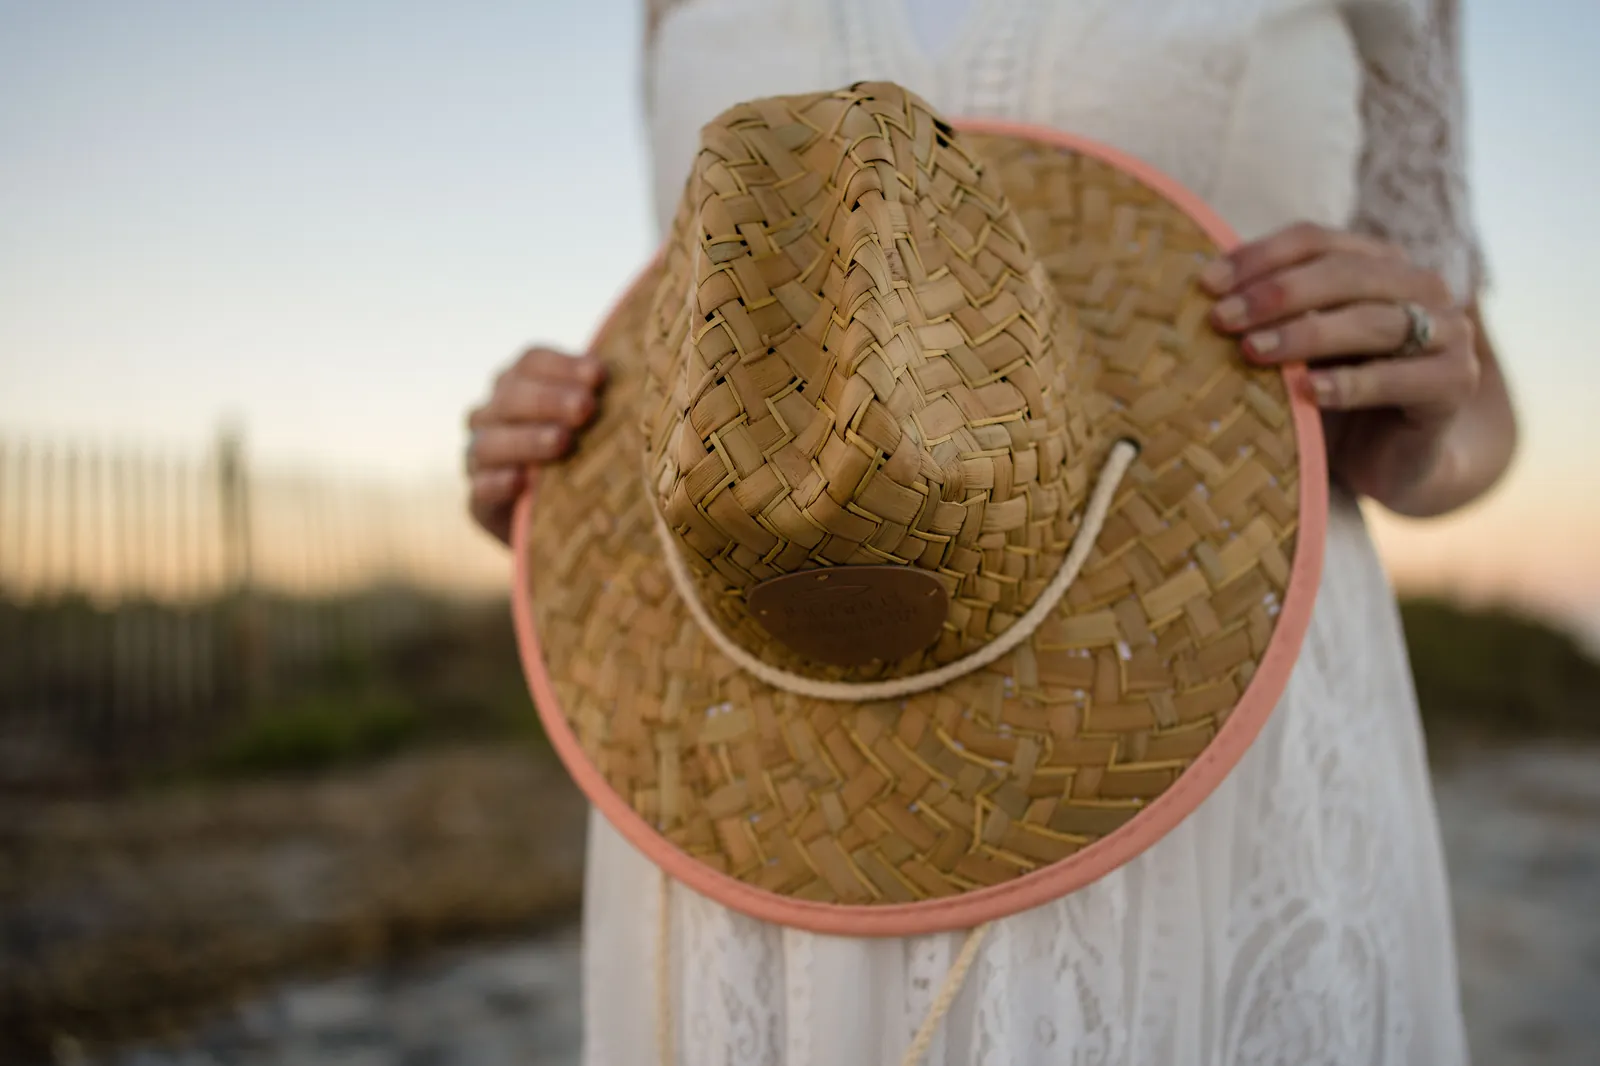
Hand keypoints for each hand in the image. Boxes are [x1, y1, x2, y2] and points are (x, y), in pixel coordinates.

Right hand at [465, 347, 606, 544]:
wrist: (556, 518)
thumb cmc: (582, 456)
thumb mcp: (591, 425)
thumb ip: (599, 399)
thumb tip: (640, 377)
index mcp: (517, 384)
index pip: (531, 362)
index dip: (563, 365)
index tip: (600, 376)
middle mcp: (491, 415)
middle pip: (511, 396)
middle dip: (550, 399)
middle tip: (586, 408)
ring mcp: (479, 456)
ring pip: (491, 441)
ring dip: (527, 439)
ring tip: (562, 441)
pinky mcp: (479, 500)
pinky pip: (481, 487)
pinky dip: (499, 483)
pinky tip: (521, 482)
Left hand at [1199, 222, 1480, 514]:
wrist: (1390, 459)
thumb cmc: (1331, 394)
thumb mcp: (1296, 347)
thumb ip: (1267, 314)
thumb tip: (1199, 289)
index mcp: (1378, 263)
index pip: (1317, 240)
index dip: (1260, 256)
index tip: (1206, 283)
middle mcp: (1421, 286)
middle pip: (1346, 273)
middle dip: (1278, 293)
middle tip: (1222, 319)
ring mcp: (1447, 332)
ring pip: (1375, 322)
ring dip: (1307, 334)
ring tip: (1253, 351)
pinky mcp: (1455, 383)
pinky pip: (1402, 378)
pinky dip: (1352, 383)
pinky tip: (1310, 392)